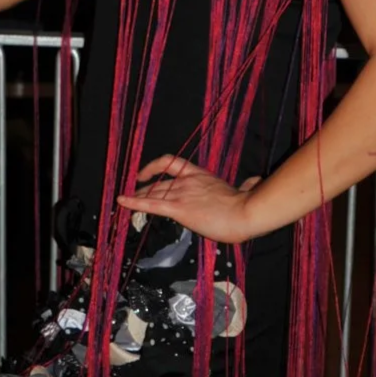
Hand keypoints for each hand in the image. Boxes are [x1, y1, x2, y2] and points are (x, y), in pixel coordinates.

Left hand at [116, 155, 263, 243]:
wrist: (246, 213)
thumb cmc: (248, 206)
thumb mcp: (245, 191)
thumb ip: (247, 185)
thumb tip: (254, 182)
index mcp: (202, 176)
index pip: (173, 163)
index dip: (156, 166)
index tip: (147, 173)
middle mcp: (188, 181)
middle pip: (159, 183)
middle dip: (144, 190)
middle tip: (133, 195)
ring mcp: (182, 194)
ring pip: (153, 194)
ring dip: (138, 198)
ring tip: (124, 202)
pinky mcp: (178, 208)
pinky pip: (151, 204)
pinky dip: (134, 202)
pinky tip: (121, 202)